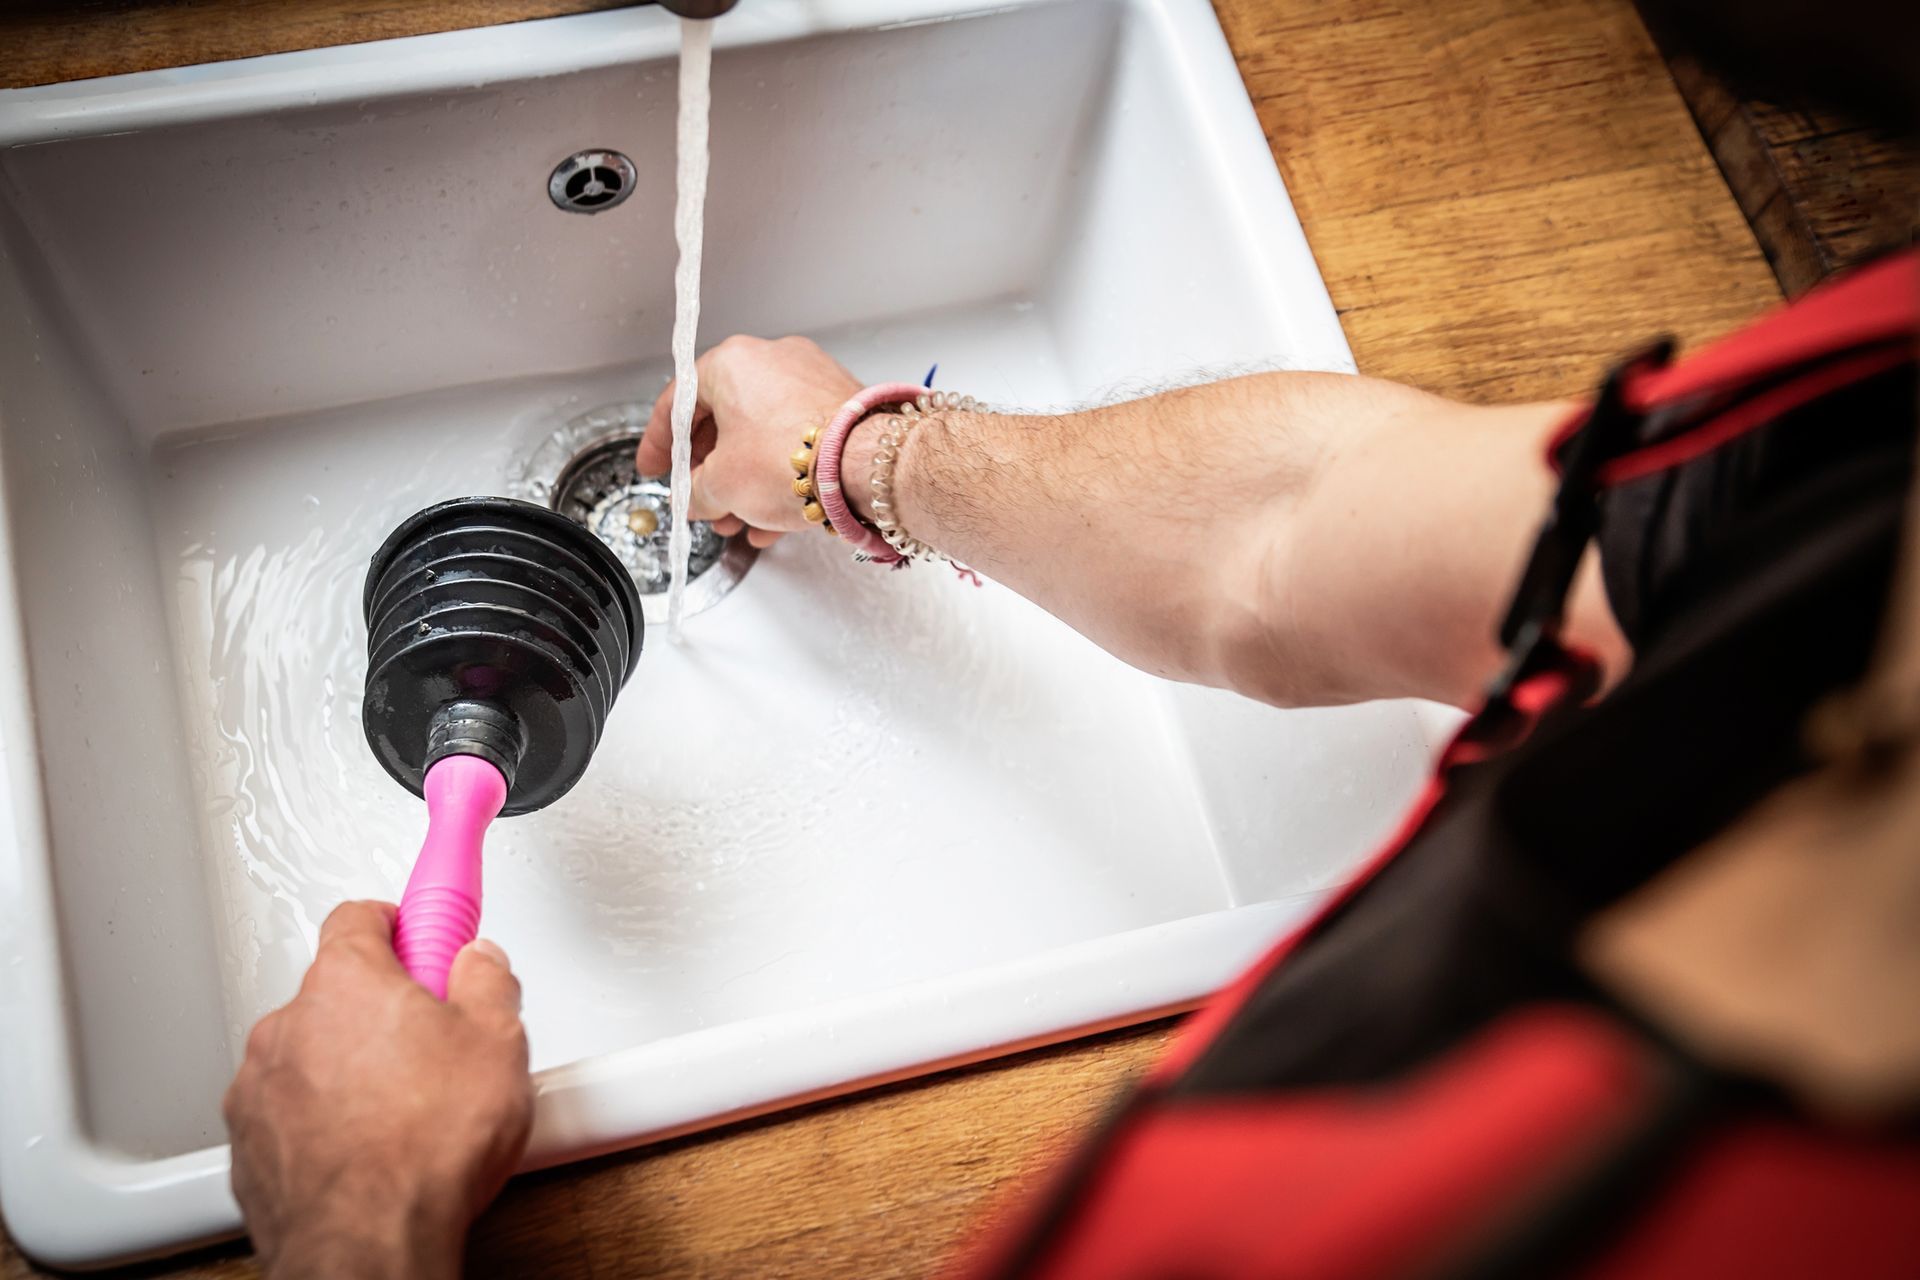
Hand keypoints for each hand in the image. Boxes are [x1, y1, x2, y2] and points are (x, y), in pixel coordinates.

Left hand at [223, 901, 533, 1279]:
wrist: (371, 1241)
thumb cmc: (423, 1146)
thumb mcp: (498, 1039)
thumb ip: (487, 980)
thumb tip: (481, 963)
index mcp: (346, 980)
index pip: (361, 916)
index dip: (402, 922)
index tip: (427, 935)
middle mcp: (289, 1024)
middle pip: (337, 989)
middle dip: (383, 1008)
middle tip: (435, 1039)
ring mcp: (260, 1088)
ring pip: (311, 1055)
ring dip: (350, 1068)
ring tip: (409, 1108)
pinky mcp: (250, 1147)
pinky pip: (290, 1113)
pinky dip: (325, 1121)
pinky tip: (374, 1147)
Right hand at [634, 335, 862, 547]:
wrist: (864, 469)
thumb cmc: (793, 460)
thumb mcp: (721, 485)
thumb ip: (696, 491)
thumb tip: (695, 497)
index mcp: (731, 362)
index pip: (678, 403)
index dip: (659, 443)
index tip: (656, 466)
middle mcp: (772, 360)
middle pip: (724, 419)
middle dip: (711, 470)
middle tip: (701, 500)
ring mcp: (811, 379)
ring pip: (763, 434)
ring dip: (745, 480)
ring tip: (738, 520)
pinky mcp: (840, 404)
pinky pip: (798, 440)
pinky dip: (781, 475)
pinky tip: (773, 517)